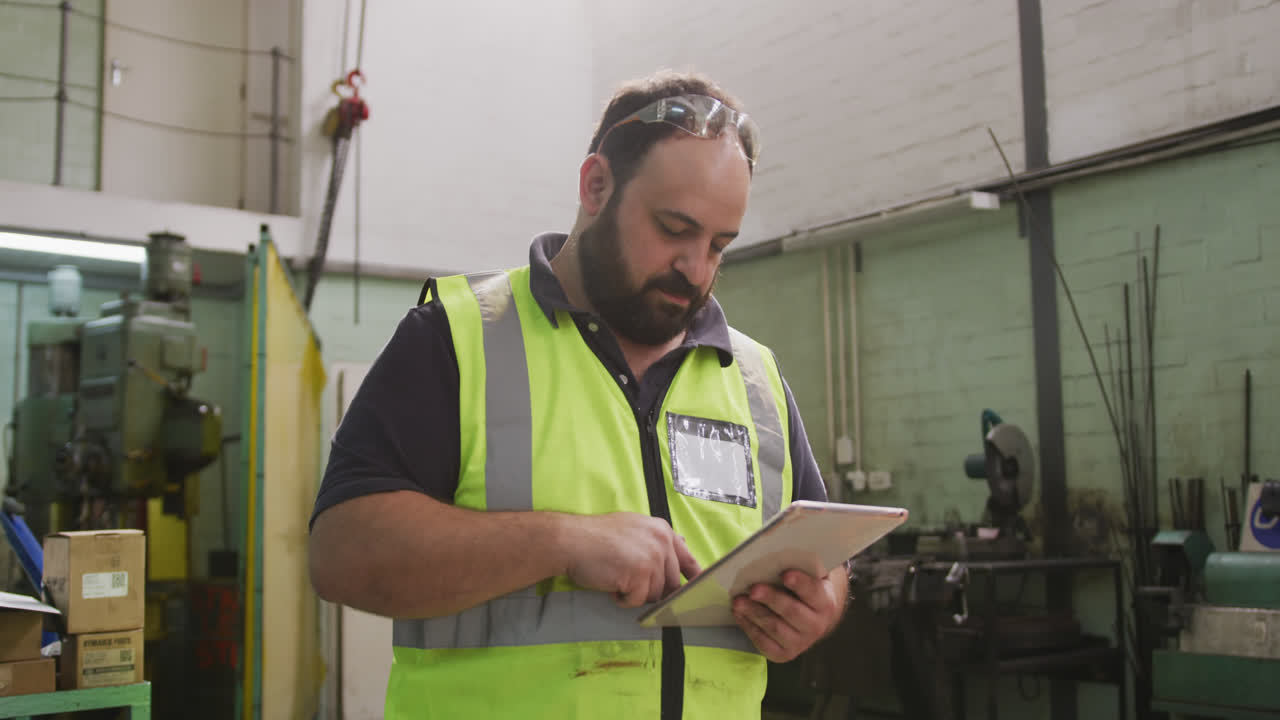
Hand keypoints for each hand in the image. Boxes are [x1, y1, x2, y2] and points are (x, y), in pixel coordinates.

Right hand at [561, 512, 701, 607]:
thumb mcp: (633, 527)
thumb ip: (657, 538)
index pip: (688, 560)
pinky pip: (638, 601)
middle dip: (653, 589)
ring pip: (655, 594)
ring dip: (635, 593)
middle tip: (632, 584)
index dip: (693, 580)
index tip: (694, 593)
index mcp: (662, 530)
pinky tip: (612, 585)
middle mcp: (661, 542)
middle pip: (672, 583)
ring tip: (617, 578)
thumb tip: (682, 542)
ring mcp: (652, 558)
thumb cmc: (596, 536)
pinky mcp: (640, 574)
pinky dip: (623, 599)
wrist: (571, 540)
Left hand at [733, 569, 842, 662]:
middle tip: (753, 589)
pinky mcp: (783, 654)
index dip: (800, 583)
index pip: (814, 592)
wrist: (809, 620)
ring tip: (738, 601)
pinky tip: (738, 614)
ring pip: (775, 628)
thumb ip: (801, 566)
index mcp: (825, 602)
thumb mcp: (809, 576)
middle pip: (792, 612)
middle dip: (771, 599)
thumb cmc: (803, 590)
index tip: (786, 574)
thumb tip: (776, 550)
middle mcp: (816, 626)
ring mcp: (800, 643)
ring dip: (754, 613)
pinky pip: (764, 643)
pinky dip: (749, 627)